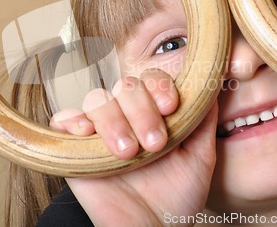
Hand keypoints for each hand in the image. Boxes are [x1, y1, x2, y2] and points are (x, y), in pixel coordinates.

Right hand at [50, 69, 216, 225]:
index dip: (159, 87)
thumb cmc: (176, 196)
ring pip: (98, 100)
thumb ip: (204, 120)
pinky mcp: (76, 146)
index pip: (151, 81)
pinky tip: (87, 134)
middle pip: (125, 87)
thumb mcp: (200, 157)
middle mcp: (127, 115)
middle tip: (154, 144)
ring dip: (113, 121)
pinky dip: (72, 120)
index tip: (170, 107)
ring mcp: (100, 130)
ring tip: (128, 153)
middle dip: (141, 111)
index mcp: (154, 112)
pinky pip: (64, 119)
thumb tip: (212, 84)